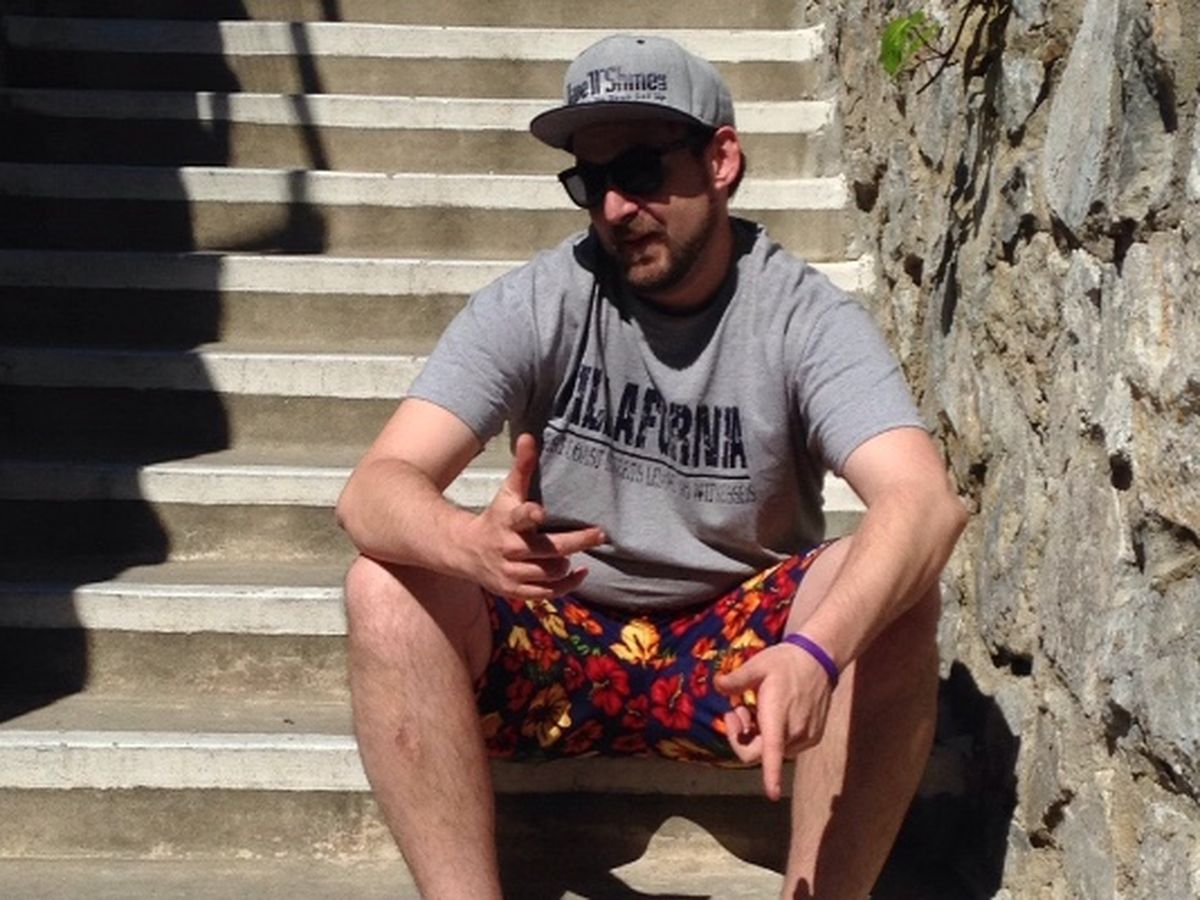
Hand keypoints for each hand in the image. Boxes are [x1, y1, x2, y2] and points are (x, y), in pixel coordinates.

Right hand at [461, 433, 605, 599]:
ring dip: (567, 563)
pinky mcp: (514, 590)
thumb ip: (522, 467)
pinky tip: (580, 573)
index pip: (519, 517)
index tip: (540, 512)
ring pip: (550, 572)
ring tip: (578, 553)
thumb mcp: (507, 492)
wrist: (465, 551)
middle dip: (575, 541)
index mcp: (507, 521)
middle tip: (599, 534)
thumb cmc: (495, 517)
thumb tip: (528, 436)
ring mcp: (510, 572)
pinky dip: (566, 584)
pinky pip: (547, 593)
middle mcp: (508, 548)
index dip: (529, 515)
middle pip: (548, 549)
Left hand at [713, 643, 833, 800]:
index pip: (773, 752)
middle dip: (742, 737)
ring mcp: (806, 737)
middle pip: (760, 753)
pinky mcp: (813, 738)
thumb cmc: (785, 662)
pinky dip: (774, 736)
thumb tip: (717, 685)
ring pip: (773, 751)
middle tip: (737, 710)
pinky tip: (773, 713)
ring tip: (756, 707)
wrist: (819, 661)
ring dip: (758, 736)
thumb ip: (736, 679)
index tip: (772, 794)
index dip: (771, 775)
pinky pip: (786, 747)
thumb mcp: (757, 665)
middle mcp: (794, 732)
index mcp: (778, 717)